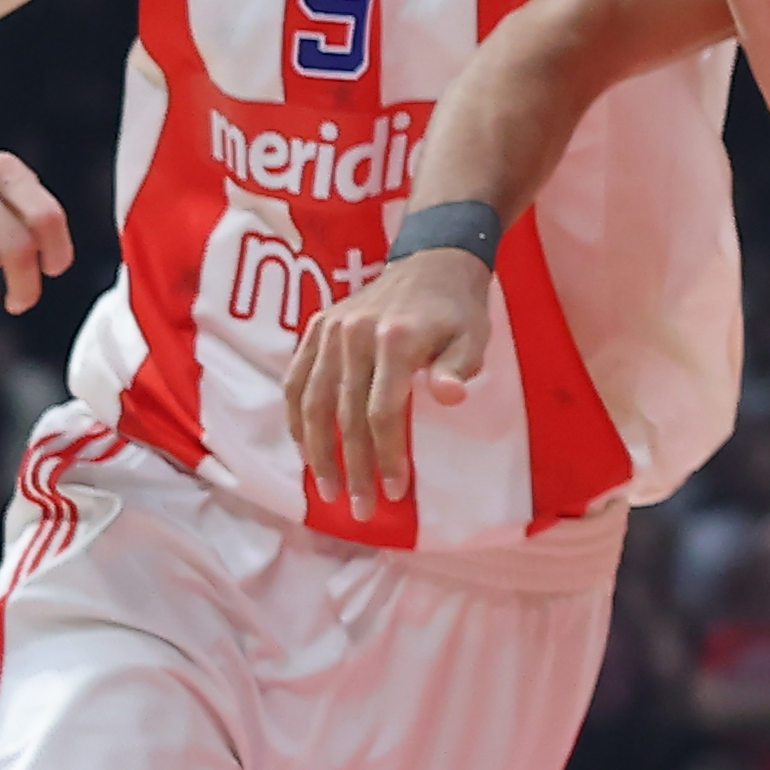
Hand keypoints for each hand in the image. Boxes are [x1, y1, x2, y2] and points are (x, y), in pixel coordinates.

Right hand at [282, 243, 501, 508]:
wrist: (432, 261)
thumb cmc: (457, 310)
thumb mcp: (474, 337)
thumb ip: (459, 368)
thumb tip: (449, 397)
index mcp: (394, 339)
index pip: (382, 412)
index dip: (387, 455)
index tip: (396, 491)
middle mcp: (352, 334)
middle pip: (344, 414)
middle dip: (353, 467)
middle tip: (362, 508)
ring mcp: (328, 331)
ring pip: (312, 402)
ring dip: (317, 452)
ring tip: (329, 491)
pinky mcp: (315, 328)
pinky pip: (295, 381)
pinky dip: (297, 419)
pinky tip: (305, 450)